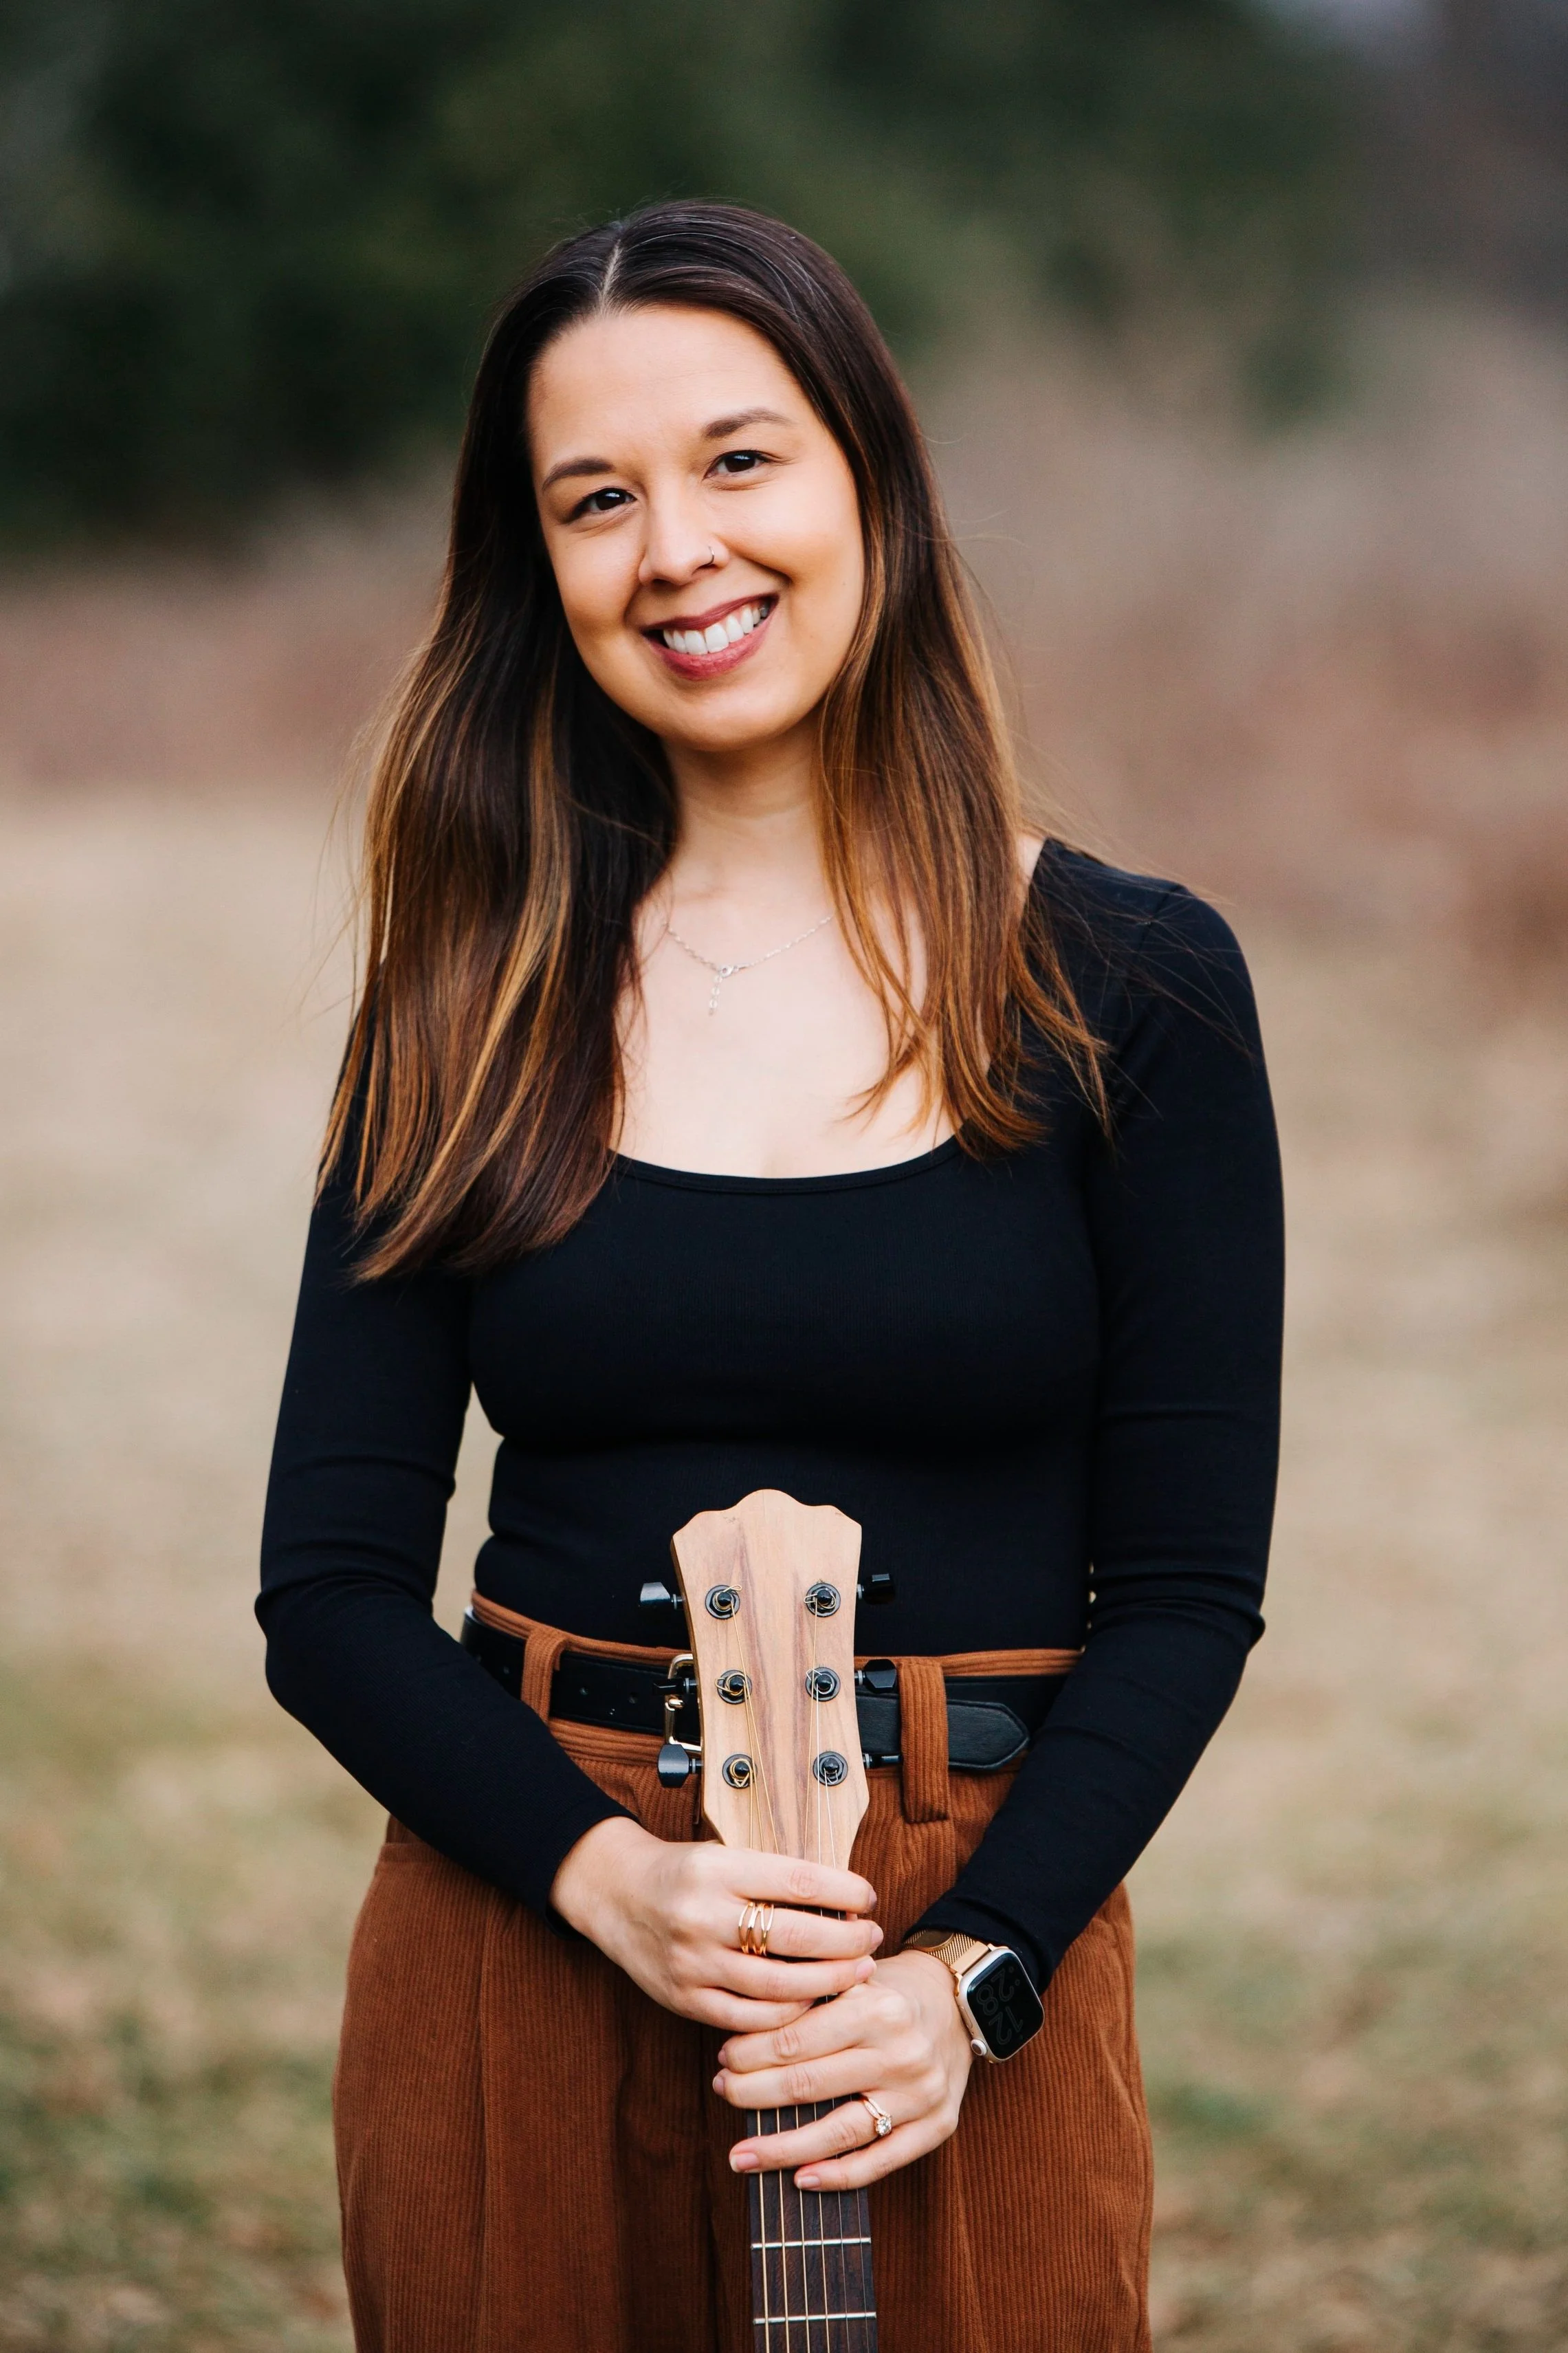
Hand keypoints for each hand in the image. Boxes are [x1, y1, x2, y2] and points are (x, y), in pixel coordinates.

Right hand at [550, 1816, 881, 2032]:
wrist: (615, 1894)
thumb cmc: (684, 1873)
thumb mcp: (725, 1856)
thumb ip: (774, 1879)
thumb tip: (845, 1902)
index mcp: (718, 1868)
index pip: (798, 1880)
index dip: (844, 1890)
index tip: (869, 1898)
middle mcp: (703, 1915)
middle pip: (795, 1936)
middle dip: (846, 1942)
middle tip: (872, 1940)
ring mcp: (691, 1962)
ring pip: (777, 1985)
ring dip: (827, 1982)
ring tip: (854, 1973)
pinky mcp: (683, 1999)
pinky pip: (747, 2018)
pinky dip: (787, 2014)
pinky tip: (810, 2001)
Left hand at [713, 1948, 974, 2188]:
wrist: (959, 2001)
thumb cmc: (889, 1990)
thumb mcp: (852, 1976)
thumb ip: (806, 1998)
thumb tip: (739, 2029)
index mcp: (875, 2008)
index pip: (796, 2040)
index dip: (751, 2054)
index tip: (723, 2058)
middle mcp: (900, 2052)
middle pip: (810, 2085)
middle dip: (754, 2094)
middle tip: (723, 2093)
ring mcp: (921, 2094)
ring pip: (840, 2131)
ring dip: (782, 2149)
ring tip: (741, 2156)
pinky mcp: (937, 2126)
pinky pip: (882, 2161)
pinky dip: (839, 2176)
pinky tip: (801, 2179)